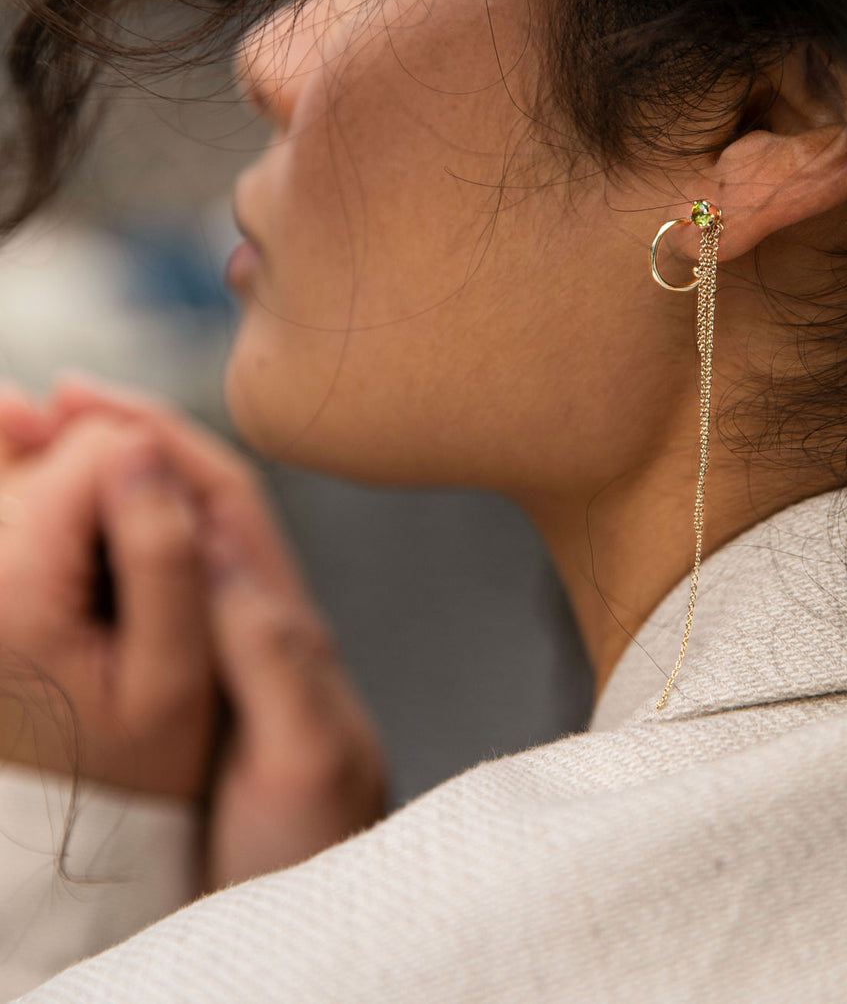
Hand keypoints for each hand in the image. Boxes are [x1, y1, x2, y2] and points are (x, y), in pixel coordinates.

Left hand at [0, 408, 214, 797]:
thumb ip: (163, 551)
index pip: (101, 442)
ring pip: (32, 457)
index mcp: (15, 580)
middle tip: (145, 573)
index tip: (184, 549)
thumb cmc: (127, 766)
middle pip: (59, 442)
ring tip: (110, 570)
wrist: (53, 832)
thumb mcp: (173, 675)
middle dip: (117, 482)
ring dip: (80, 489)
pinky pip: (11, 488)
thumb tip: (143, 445)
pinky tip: (73, 538)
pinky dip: (44, 495)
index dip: (162, 475)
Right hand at [1, 375, 389, 887]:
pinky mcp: (193, 706)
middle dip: (121, 444)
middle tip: (41, 406)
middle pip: (187, 506)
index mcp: (285, 628)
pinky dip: (99, 565)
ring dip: (106, 493)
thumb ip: (272, 657)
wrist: (322, 940)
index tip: (84, 397)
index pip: (221, 499)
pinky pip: (143, 610)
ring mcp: (221, 664)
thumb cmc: (318, 857)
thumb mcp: (306, 757)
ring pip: (161, 550)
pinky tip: (54, 558)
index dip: (156, 436)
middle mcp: (256, 629)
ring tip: (33, 456)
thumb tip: (212, 552)